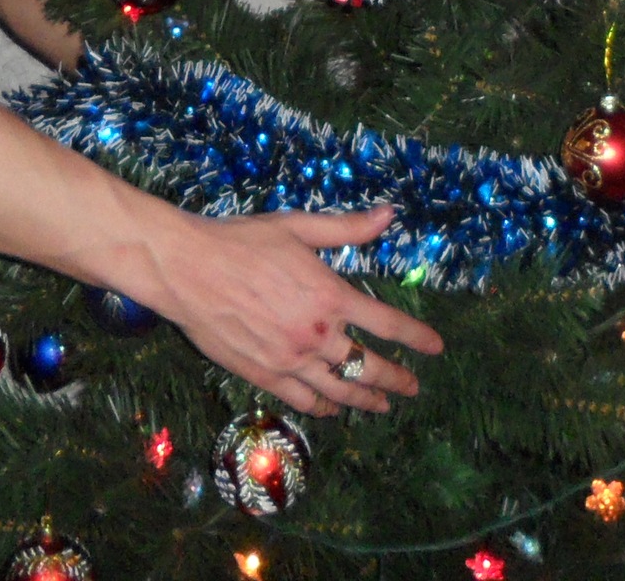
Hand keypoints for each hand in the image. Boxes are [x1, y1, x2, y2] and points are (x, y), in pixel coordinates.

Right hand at [144, 204, 441, 417]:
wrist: (188, 269)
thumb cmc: (242, 241)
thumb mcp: (298, 227)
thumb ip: (347, 228)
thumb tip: (388, 215)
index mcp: (330, 295)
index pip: (387, 324)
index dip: (416, 338)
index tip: (435, 347)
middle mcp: (316, 334)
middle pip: (368, 366)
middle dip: (396, 379)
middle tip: (413, 387)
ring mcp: (290, 359)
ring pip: (339, 390)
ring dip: (366, 400)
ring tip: (383, 407)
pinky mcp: (263, 374)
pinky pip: (302, 399)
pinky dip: (322, 407)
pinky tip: (332, 409)